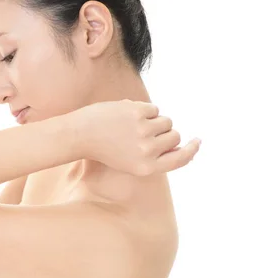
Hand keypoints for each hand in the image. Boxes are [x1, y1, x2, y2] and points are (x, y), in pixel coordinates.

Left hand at [73, 99, 200, 175]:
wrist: (79, 134)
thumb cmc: (104, 147)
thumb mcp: (128, 161)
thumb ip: (153, 155)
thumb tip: (177, 142)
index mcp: (146, 168)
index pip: (179, 159)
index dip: (191, 150)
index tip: (197, 141)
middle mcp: (148, 152)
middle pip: (174, 136)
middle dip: (164, 131)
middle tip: (142, 131)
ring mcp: (144, 131)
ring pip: (166, 121)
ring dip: (154, 120)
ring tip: (131, 124)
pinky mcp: (139, 113)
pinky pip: (154, 109)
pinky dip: (143, 110)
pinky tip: (124, 116)